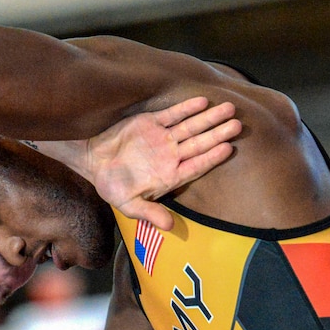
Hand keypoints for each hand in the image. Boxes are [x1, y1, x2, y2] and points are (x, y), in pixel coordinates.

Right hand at [87, 97, 240, 229]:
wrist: (92, 160)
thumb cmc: (110, 184)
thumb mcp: (127, 204)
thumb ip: (149, 213)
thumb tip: (169, 227)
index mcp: (169, 175)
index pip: (196, 165)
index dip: (212, 157)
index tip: (228, 148)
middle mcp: (171, 155)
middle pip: (200, 144)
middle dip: (218, 134)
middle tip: (238, 125)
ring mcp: (163, 138)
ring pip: (192, 127)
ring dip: (210, 118)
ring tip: (229, 109)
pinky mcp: (152, 122)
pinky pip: (173, 114)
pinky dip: (187, 108)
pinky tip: (202, 102)